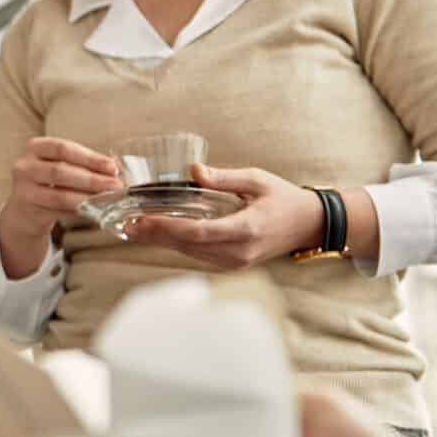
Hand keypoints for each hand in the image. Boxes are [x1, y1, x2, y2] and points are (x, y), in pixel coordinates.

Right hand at [0, 139, 122, 261]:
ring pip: (60, 195)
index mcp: (35, 147)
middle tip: (115, 185)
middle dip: (92, 179)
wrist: (25, 209)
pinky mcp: (30, 212)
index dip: (89, 158)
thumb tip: (113, 171)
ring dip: (88, 198)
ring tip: (108, 199)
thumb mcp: (60, 164)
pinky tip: (94, 210)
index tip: (112, 167)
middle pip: (60, 171)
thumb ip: (83, 165)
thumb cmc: (48, 181)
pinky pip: (59, 212)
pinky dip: (79, 211)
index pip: (63, 148)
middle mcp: (25, 167)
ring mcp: (24, 191)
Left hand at [118, 163, 322, 269]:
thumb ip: (224, 177)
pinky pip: (199, 256)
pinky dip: (178, 246)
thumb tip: (193, 171)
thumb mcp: (257, 180)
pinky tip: (159, 235)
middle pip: (188, 246)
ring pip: (191, 254)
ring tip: (135, 228)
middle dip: (155, 235)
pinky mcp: (233, 265)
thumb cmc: (284, 198)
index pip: (198, 232)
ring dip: (162, 242)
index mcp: (247, 229)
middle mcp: (239, 252)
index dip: (167, 227)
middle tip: (127, 223)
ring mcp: (236, 263)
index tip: (143, 218)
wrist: (309, 225)